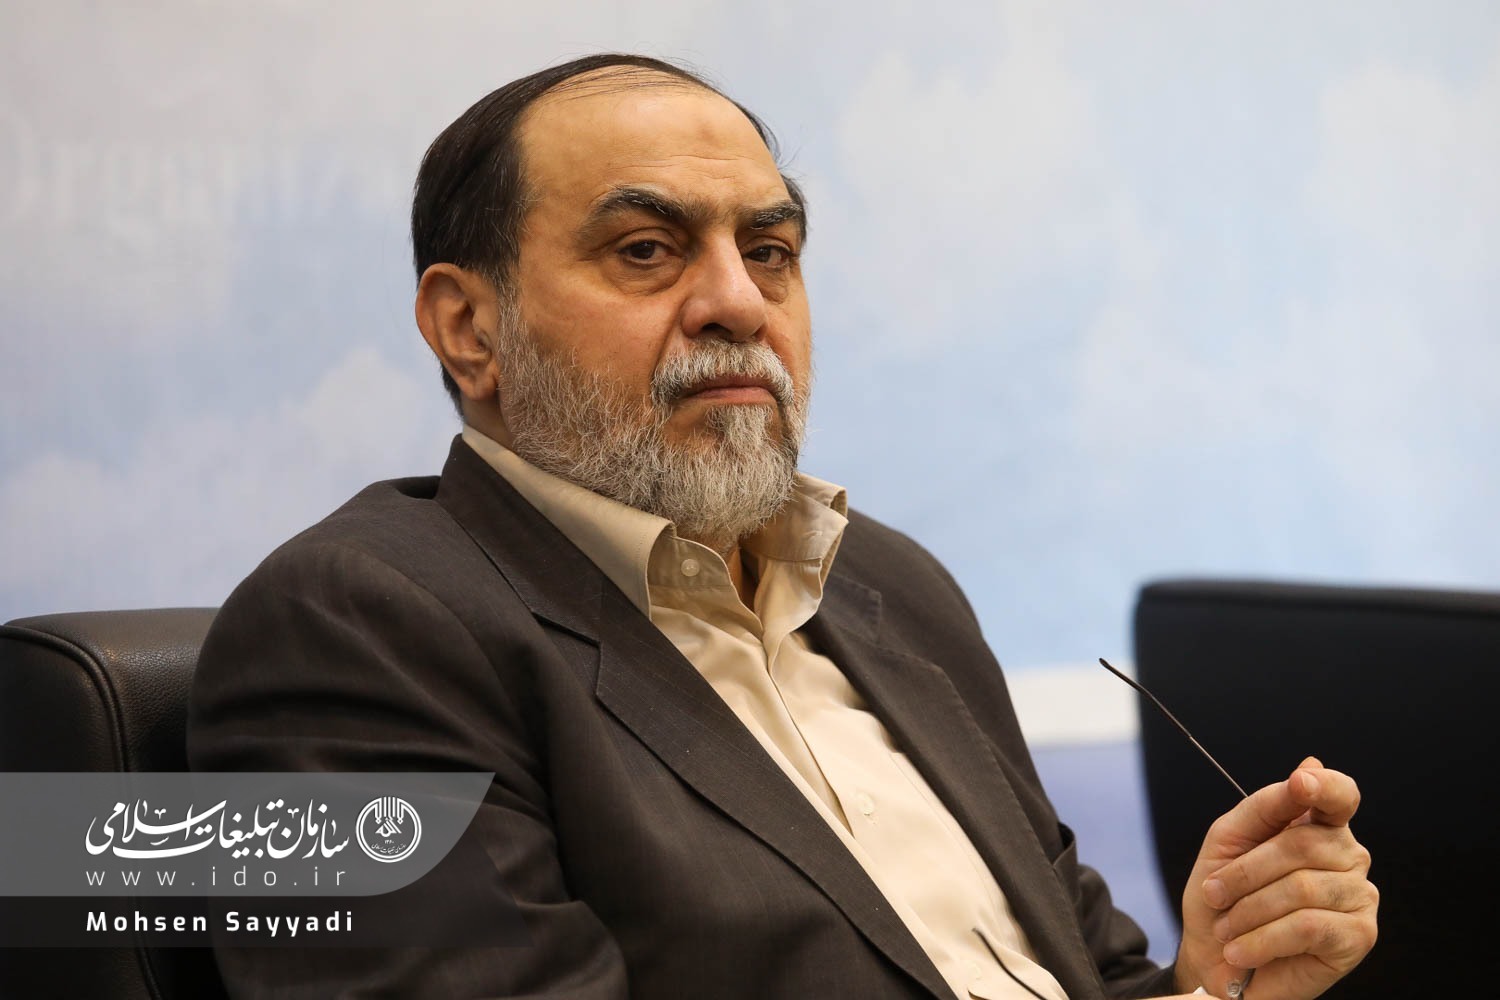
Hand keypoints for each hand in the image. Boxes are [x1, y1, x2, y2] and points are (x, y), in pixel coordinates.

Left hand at [1174, 757, 1377, 997]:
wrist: (1215, 959)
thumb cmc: (1223, 896)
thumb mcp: (1230, 840)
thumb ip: (1266, 805)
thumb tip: (1310, 764)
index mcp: (1319, 824)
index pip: (1339, 794)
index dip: (1325, 786)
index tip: (1300, 783)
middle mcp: (1348, 854)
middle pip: (1301, 843)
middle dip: (1245, 872)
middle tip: (1215, 896)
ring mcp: (1359, 894)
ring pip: (1301, 888)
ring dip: (1249, 911)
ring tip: (1227, 930)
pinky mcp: (1359, 936)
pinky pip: (1308, 927)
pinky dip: (1263, 939)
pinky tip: (1242, 951)